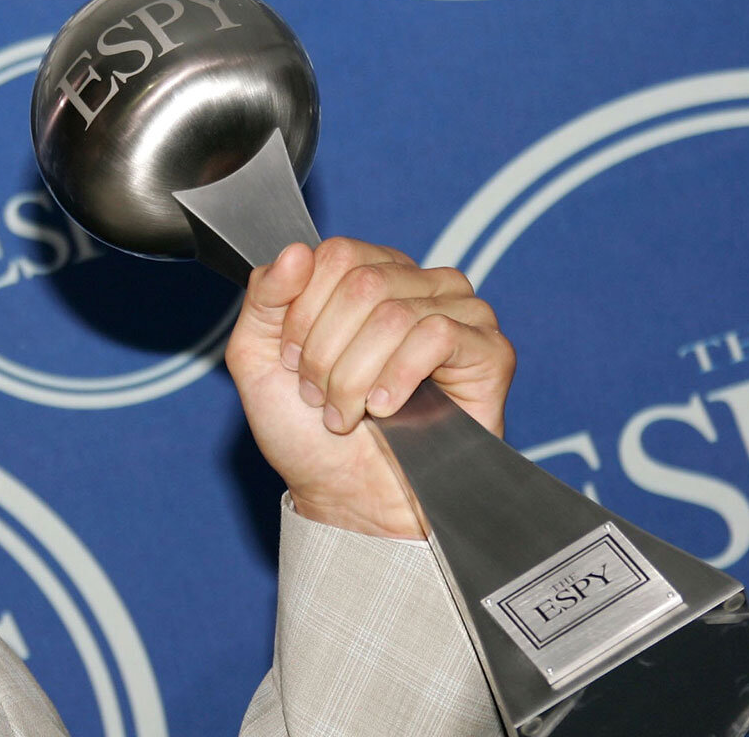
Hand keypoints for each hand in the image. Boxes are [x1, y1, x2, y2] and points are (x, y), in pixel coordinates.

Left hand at [224, 238, 513, 538]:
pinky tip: (387, 408)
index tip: (294, 363)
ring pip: (393, 311)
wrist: (349, 498)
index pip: (334, 255)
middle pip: (361, 282)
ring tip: (350, 412)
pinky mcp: (488, 350)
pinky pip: (438, 334)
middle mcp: (416, 284)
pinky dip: (398, 377)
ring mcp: (458, 313)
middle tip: (321, 396)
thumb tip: (296, 250)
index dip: (303, 313)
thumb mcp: (260, 357)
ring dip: (355, 375)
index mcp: (367, 275)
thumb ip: (263, 298)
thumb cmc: (309, 432)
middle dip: (325, 351)